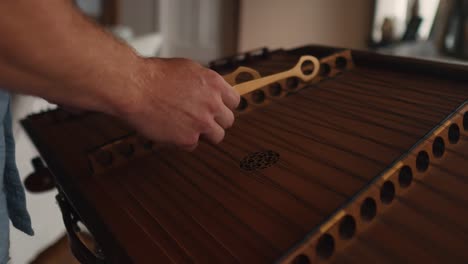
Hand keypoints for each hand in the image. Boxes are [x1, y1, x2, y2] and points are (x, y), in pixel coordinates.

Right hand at [119, 57, 239, 150]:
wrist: (134, 86)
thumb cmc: (153, 75)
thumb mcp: (188, 69)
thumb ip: (205, 84)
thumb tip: (214, 93)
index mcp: (214, 83)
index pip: (234, 101)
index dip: (224, 106)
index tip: (217, 109)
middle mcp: (212, 103)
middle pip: (228, 120)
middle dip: (216, 120)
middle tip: (201, 119)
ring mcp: (202, 122)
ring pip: (217, 136)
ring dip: (204, 134)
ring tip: (187, 127)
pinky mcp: (188, 138)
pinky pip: (194, 145)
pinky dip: (183, 140)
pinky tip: (171, 129)